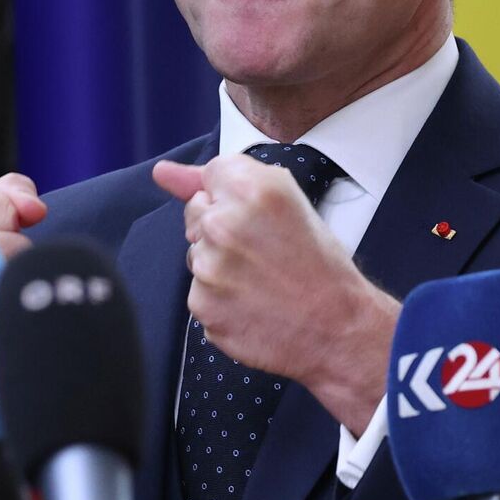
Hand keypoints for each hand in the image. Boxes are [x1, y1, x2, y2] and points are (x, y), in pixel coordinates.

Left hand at [153, 156, 396, 435]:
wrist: (337, 327)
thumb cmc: (318, 264)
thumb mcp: (288, 202)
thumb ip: (222, 179)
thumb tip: (162, 173)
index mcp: (252, 189)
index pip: (212, 173)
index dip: (235, 195)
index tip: (258, 216)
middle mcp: (224, 225)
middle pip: (196, 211)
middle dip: (220, 226)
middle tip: (261, 249)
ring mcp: (209, 268)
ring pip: (195, 253)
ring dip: (218, 263)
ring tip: (260, 279)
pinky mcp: (202, 305)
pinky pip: (197, 290)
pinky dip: (218, 297)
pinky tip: (250, 302)